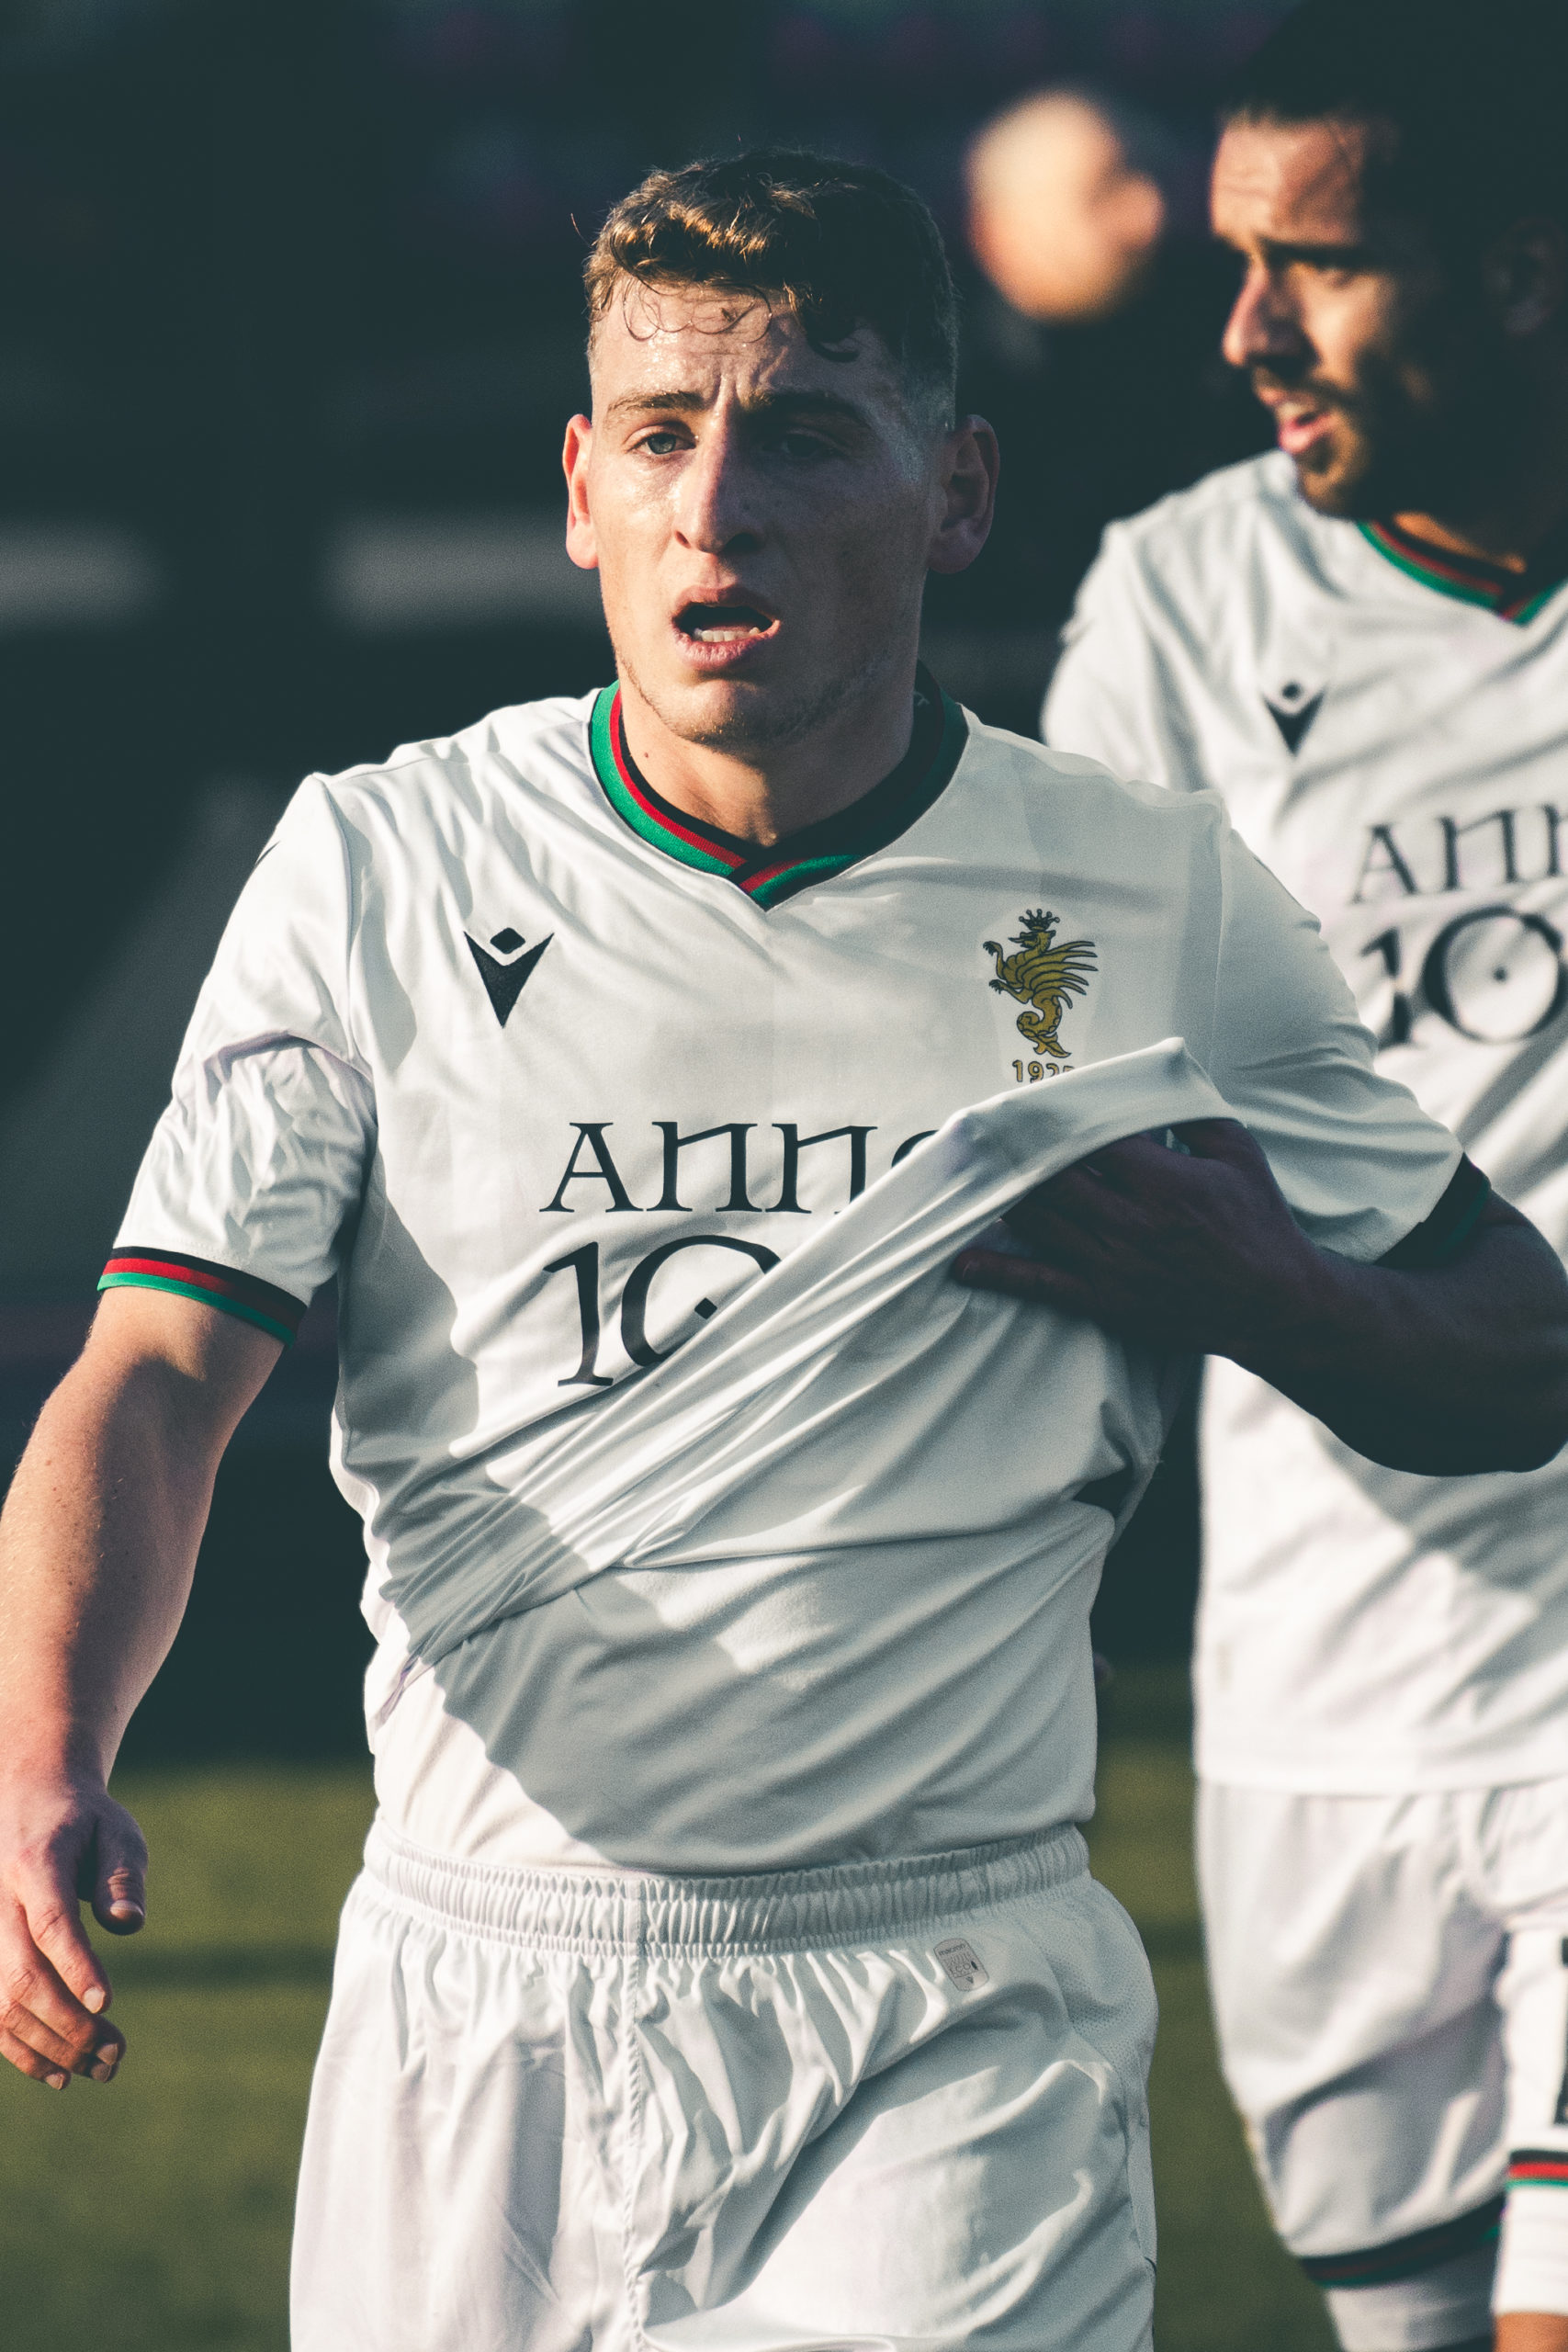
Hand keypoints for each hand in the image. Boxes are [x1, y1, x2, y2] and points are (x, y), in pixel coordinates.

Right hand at [0, 1773, 145, 2088]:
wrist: (27, 1805)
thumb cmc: (84, 1823)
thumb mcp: (115, 1831)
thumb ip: (122, 1874)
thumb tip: (129, 1921)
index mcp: (34, 1863)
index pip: (50, 1921)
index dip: (76, 1966)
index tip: (108, 2005)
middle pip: (22, 1974)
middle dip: (69, 2022)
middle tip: (117, 2052)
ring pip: (1, 2005)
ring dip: (50, 2046)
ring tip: (103, 2068)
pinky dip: (21, 2051)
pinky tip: (61, 2073)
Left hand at [951, 1118, 1325, 1361]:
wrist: (1275, 1305)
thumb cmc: (1259, 1222)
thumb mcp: (1239, 1153)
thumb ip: (1193, 1114)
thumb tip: (1153, 1077)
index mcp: (1164, 1180)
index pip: (1090, 1137)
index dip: (1053, 1117)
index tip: (1027, 1100)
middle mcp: (1131, 1222)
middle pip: (1052, 1177)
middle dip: (1014, 1151)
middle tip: (979, 1130)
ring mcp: (1113, 1264)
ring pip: (1039, 1221)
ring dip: (1000, 1197)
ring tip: (967, 1175)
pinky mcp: (1104, 1301)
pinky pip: (1041, 1284)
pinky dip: (998, 1271)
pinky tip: (963, 1261)